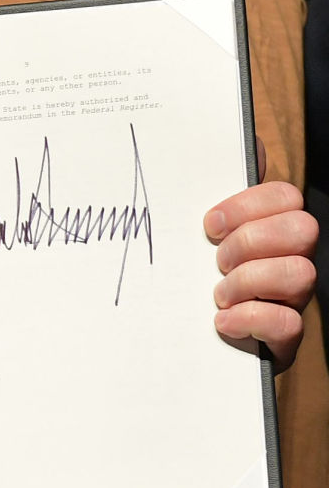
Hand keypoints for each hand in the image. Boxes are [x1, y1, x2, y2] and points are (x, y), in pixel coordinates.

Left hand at [204, 142, 316, 371]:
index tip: (209, 225)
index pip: (285, 196)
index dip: (249, 205)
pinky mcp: (283, 340)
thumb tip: (243, 141)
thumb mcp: (190, 234)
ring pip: (301, 273)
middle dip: (251, 241)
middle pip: (303, 228)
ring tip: (218, 294)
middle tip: (217, 260)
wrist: (182, 346)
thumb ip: (210, 186)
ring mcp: (291, 300)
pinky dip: (250, 318)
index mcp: (269, 230)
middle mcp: (289, 260)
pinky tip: (221, 321)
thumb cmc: (189, 280)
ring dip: (248, 280)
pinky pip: (289, 323)